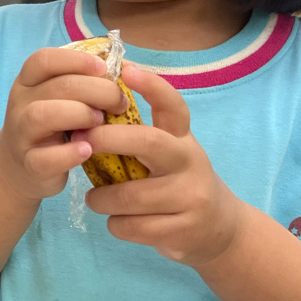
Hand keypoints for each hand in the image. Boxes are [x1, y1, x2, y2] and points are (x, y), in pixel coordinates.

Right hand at [0, 47, 125, 202]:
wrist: (20, 166)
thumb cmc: (52, 125)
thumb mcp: (59, 98)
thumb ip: (83, 82)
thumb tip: (128, 69)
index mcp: (29, 81)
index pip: (44, 59)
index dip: (77, 60)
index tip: (104, 69)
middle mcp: (20, 102)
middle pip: (56, 86)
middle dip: (96, 90)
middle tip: (119, 103)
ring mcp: (21, 133)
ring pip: (42, 115)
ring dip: (79, 115)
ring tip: (100, 122)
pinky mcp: (29, 163)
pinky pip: (45, 158)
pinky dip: (69, 154)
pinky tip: (87, 150)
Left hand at [83, 64, 244, 266]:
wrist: (219, 231)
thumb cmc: (177, 182)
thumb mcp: (168, 153)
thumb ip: (138, 134)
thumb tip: (89, 106)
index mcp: (182, 138)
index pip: (172, 105)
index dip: (151, 85)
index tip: (125, 69)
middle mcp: (189, 162)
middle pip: (148, 142)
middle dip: (108, 139)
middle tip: (81, 141)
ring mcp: (190, 197)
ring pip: (131, 195)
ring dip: (102, 198)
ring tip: (94, 198)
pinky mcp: (184, 230)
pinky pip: (133, 226)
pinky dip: (116, 224)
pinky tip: (116, 220)